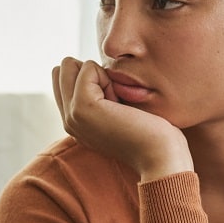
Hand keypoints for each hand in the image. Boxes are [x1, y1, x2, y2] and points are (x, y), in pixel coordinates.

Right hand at [52, 57, 192, 180]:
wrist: (160, 157)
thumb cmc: (152, 133)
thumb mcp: (120, 110)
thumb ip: (101, 94)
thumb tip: (89, 66)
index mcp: (76, 122)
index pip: (63, 77)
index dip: (93, 77)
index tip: (115, 102)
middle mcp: (68, 120)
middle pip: (64, 68)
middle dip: (94, 73)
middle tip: (116, 101)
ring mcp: (71, 115)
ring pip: (71, 65)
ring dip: (101, 76)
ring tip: (119, 104)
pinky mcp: (81, 107)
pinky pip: (88, 68)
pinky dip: (109, 78)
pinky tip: (120, 105)